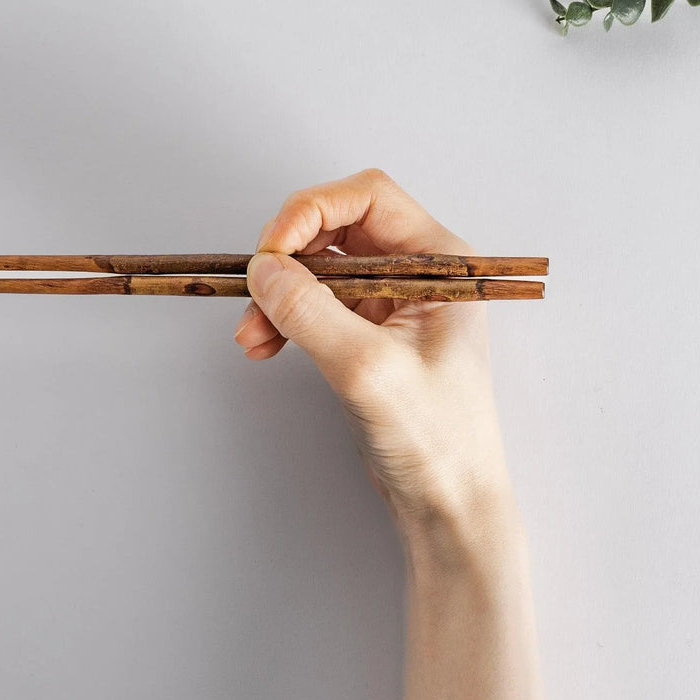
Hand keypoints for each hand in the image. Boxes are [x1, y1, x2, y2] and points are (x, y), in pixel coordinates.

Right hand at [233, 168, 512, 535]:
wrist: (447, 502)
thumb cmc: (436, 438)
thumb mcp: (367, 368)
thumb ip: (310, 312)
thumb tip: (262, 269)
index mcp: (438, 263)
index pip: (367, 197)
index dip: (311, 210)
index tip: (272, 249)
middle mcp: (415, 272)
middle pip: (335, 226)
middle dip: (287, 255)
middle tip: (257, 288)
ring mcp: (388, 301)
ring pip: (317, 266)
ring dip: (277, 292)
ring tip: (252, 333)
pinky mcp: (366, 330)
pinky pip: (313, 303)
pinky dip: (282, 317)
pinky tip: (262, 344)